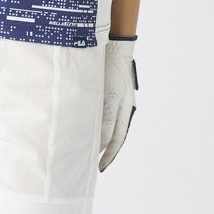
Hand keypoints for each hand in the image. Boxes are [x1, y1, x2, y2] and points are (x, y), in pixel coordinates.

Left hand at [99, 37, 138, 171]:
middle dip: (106, 151)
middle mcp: (122, 107)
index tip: (100, 166)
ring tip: (90, 151)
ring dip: (102, 140)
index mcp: (123, 108)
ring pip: (111, 127)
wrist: (113, 48)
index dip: (108, 153)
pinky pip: (106, 116)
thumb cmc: (110, 68)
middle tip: (96, 165)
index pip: (116, 138)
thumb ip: (106, 117)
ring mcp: (118, 101)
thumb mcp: (108, 94)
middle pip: (115, 136)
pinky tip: (90, 130)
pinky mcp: (111, 96)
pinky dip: (99, 126)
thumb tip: (103, 140)